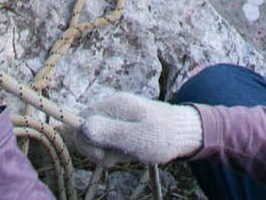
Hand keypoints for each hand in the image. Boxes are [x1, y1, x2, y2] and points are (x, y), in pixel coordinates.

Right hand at [76, 93, 201, 164]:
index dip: (84, 140)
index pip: (80, 119)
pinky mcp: (122, 125)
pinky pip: (108, 140)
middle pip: (86, 129)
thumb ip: (109, 132)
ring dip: (107, 152)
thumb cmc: (164, 136)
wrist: (185, 134)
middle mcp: (112, 107)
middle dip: (95, 149)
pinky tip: (129, 153)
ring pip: (96, 137)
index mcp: (114, 105)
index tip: (101, 154)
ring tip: (128, 154)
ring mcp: (117, 116)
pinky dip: (115, 150)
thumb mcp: (136, 138)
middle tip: (115, 159)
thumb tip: (82, 126)